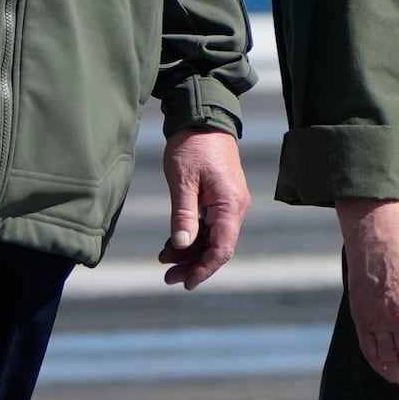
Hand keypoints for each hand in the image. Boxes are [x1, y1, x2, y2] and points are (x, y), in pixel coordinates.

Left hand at [158, 128, 249, 287]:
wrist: (202, 117)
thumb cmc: (192, 145)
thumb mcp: (183, 181)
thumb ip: (184, 215)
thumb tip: (182, 245)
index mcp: (230, 205)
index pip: (221, 248)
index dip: (204, 269)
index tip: (185, 282)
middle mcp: (234, 207)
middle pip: (217, 248)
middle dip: (193, 265)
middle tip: (167, 277)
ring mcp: (228, 203)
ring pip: (211, 238)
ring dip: (190, 252)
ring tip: (164, 259)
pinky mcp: (220, 198)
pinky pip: (208, 225)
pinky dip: (191, 236)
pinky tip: (172, 243)